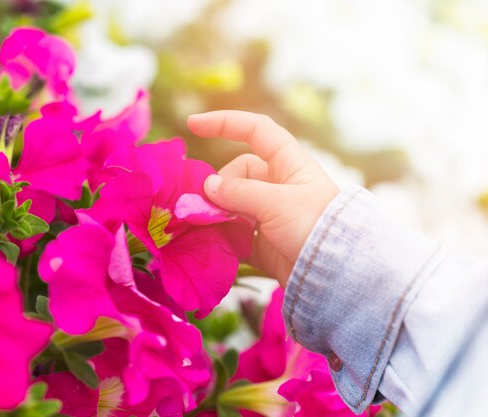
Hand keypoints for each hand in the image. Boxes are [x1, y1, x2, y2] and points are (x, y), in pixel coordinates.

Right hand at [188, 111, 339, 286]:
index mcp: (289, 164)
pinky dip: (222, 236)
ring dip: (216, 213)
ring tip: (204, 225)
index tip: (193, 125)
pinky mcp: (263, 241)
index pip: (255, 131)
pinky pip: (234, 233)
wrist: (335, 273)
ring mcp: (269, 214)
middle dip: (219, 187)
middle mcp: (278, 185)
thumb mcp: (276, 203)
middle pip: (237, 174)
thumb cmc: (313, 226)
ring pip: (232, 204)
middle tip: (207, 206)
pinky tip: (212, 242)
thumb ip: (239, 192)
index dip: (225, 123)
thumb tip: (207, 186)